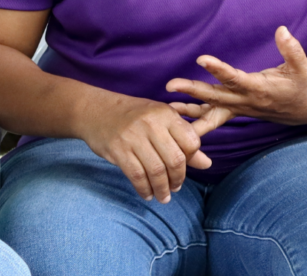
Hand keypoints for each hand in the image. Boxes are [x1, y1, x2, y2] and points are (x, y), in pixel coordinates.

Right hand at [79, 93, 216, 203]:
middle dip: (178, 178)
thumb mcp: (162, 120)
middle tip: (176, 188)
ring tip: (164, 196)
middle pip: (175, 159)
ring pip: (156, 170)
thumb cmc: (136, 116)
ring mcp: (134, 138)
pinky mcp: (118, 151)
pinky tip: (147, 194)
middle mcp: (153, 125)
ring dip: (162, 188)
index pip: (191, 141)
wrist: (98, 110)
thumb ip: (183, 140)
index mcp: (167, 114)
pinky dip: (144, 189)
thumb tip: (207, 164)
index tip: (187, 167)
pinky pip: (136, 175)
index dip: (192, 158)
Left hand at [166, 26, 306, 127]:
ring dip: (189, 109)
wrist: (300, 109)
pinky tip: (176, 111)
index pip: (235, 78)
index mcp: (259, 88)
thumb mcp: (302, 66)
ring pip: (210, 111)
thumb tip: (282, 30)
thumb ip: (292, 49)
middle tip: (171, 84)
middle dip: (192, 91)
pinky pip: (212, 116)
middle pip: (215, 97)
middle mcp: (245, 101)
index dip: (218, 69)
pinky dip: (195, 116)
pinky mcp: (234, 110)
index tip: (201, 59)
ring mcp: (238, 108)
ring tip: (168, 104)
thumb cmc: (300, 84)